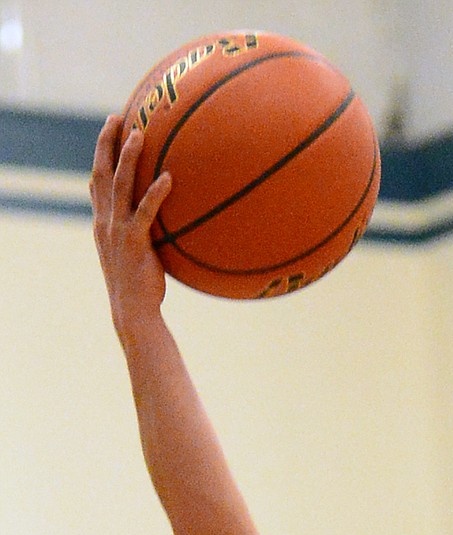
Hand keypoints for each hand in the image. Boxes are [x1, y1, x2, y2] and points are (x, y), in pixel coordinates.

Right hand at [90, 114, 171, 332]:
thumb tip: (163, 223)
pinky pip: (145, 211)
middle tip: (116, 118)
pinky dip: (156, 193)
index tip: (108, 131)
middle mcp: (105, 222)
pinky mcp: (133, 242)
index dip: (100, 154)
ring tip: (139, 134)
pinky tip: (168, 178)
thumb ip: (141, 234)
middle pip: (101, 173)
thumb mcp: (134, 255)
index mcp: (102, 223)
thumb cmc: (140, 287)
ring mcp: (117, 231)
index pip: (96, 182)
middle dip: (106, 143)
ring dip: (128, 157)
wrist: (133, 311)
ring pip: (120, 185)